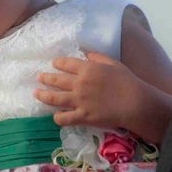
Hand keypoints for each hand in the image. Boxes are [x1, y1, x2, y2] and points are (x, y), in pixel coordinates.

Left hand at [35, 52, 171, 142]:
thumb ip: (97, 57)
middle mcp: (79, 83)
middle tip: (39, 77)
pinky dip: (57, 117)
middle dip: (45, 78)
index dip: (57, 63)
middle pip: (56, 80)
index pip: (66, 63)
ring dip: (43, 95)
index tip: (53, 64)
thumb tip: (85, 54)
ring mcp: (79, 101)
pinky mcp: (82, 116)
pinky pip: (64, 118)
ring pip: (54, 98)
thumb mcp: (113, 63)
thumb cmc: (127, 81)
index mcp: (87, 68)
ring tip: (36, 93)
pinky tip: (55, 116)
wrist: (135, 103)